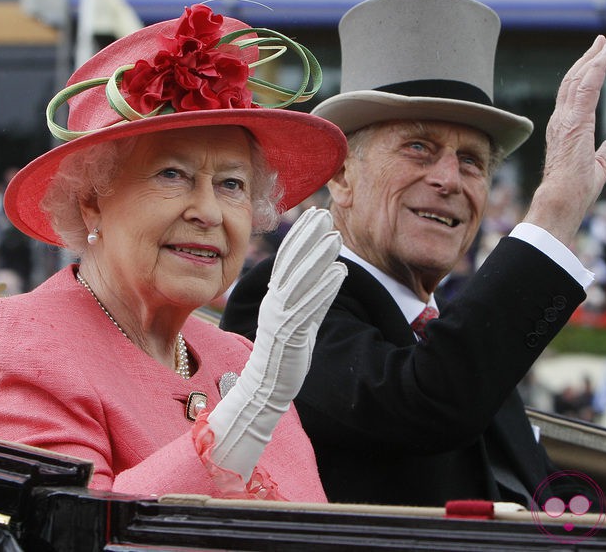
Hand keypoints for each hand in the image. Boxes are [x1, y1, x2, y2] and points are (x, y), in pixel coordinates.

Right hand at [208, 207, 345, 479]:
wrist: (266, 390)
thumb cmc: (284, 355)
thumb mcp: (298, 319)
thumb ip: (310, 296)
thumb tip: (329, 272)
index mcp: (274, 297)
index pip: (286, 259)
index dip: (300, 235)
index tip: (315, 214)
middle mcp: (274, 303)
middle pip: (291, 263)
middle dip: (308, 237)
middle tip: (326, 215)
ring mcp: (281, 318)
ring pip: (300, 281)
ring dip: (318, 257)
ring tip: (336, 237)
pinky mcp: (290, 336)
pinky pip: (309, 308)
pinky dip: (324, 288)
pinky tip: (339, 273)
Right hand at [523, 36, 605, 245]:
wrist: (561, 201)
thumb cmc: (575, 191)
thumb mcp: (598, 167)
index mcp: (565, 129)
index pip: (573, 95)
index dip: (585, 75)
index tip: (597, 59)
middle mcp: (560, 120)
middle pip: (573, 81)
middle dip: (587, 60)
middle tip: (601, 42)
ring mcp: (565, 119)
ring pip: (578, 79)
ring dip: (593, 58)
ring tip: (605, 43)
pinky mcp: (575, 121)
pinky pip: (586, 86)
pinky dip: (597, 67)